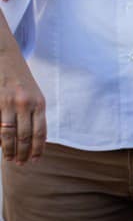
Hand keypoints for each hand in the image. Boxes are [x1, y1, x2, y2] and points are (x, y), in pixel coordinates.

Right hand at [0, 44, 44, 163]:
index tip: (35, 160)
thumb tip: (32, 138)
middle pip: (24, 136)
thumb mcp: (33, 94)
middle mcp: (25, 103)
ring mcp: (8, 103)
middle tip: (20, 164)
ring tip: (9, 159)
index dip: (37, 149)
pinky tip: (0, 145)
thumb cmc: (20, 80)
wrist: (5, 56)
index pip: (40, 132)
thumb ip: (34, 113)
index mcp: (39, 102)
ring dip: (8, 149)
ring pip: (8, 134)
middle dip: (22, 153)